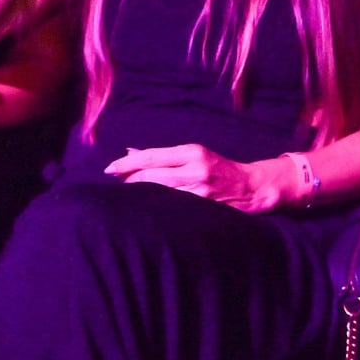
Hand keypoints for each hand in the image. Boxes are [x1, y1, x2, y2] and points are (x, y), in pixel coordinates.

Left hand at [107, 142, 283, 212]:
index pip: (152, 156)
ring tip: (126, 195)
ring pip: (158, 192)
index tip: (110, 168)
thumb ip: (163, 156)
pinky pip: (170, 207)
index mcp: (193, 151)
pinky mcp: (202, 207)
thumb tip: (131, 152)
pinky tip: (145, 208)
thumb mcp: (193, 155)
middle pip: (151, 175)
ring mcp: (199, 190)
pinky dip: (155, 206)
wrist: (249, 187)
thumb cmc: (218, 168)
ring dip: (139, 194)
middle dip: (129, 179)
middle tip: (115, 181)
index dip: (127, 163)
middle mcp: (195, 168)